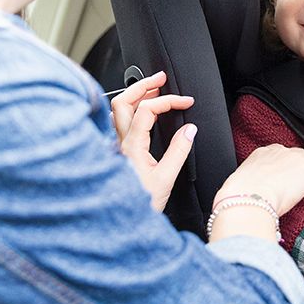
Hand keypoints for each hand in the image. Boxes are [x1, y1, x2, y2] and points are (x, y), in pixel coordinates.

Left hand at [111, 70, 195, 211]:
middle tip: (162, 77)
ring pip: (116, 110)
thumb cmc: (140, 206)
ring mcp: (113, 147)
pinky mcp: (114, 153)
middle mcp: (118, 144)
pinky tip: (137, 111)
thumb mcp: (165, 180)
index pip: (147, 109)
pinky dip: (128, 109)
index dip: (168, 100)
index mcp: (131, 147)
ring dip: (133, 94)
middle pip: (122, 100)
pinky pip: (116, 122)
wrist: (120, 225)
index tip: (186, 102)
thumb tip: (190, 129)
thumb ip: (178, 151)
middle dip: (142, 84)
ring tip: (151, 87)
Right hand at [217, 145, 303, 215]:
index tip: (279, 188)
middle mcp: (281, 151)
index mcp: (263, 153)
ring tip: (301, 194)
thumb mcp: (242, 186)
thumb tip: (255, 194)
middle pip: (299, 157)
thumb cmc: (240, 198)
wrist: (247, 199)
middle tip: (290, 193)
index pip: (282, 157)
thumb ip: (253, 184)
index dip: (284, 174)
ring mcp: (297, 157)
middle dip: (298, 174)